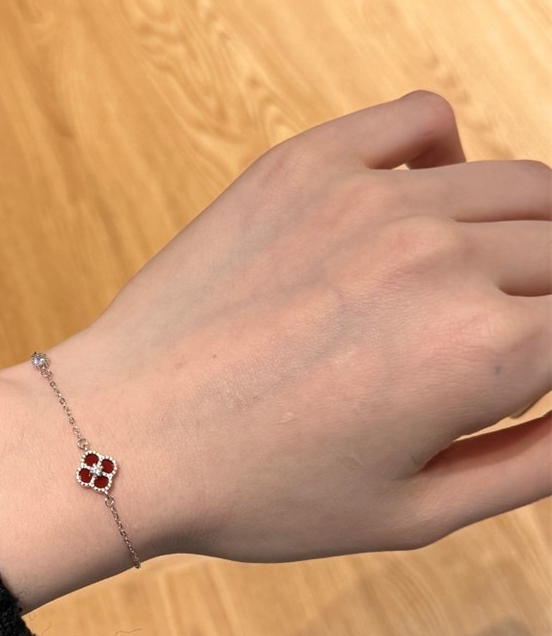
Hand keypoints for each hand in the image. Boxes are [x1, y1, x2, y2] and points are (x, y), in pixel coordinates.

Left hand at [46, 90, 550, 563]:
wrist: (126, 434)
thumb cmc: (253, 489)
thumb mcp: (410, 514)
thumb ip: (533, 465)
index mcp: (484, 352)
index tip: (525, 371)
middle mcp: (441, 258)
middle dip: (547, 306)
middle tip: (494, 346)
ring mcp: (370, 198)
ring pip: (518, 185)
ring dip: (523, 236)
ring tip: (475, 286)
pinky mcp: (305, 166)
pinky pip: (419, 121)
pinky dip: (447, 154)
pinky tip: (424, 204)